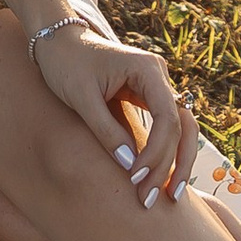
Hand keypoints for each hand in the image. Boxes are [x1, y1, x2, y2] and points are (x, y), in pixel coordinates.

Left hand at [31, 20, 199, 203]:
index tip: (136, 177)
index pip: (167, 118)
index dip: (156, 152)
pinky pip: (166, 128)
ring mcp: (156, 87)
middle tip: (154, 198)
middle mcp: (159, 77)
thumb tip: (131, 167)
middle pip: (182, 126)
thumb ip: (106, 131)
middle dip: (171, 165)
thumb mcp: (81, 98)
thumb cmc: (66, 63)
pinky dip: (166, 153)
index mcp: (148, 69)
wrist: (57, 42)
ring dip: (176, 162)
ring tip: (169, 196)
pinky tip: (161, 179)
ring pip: (181, 129)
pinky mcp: (147, 97)